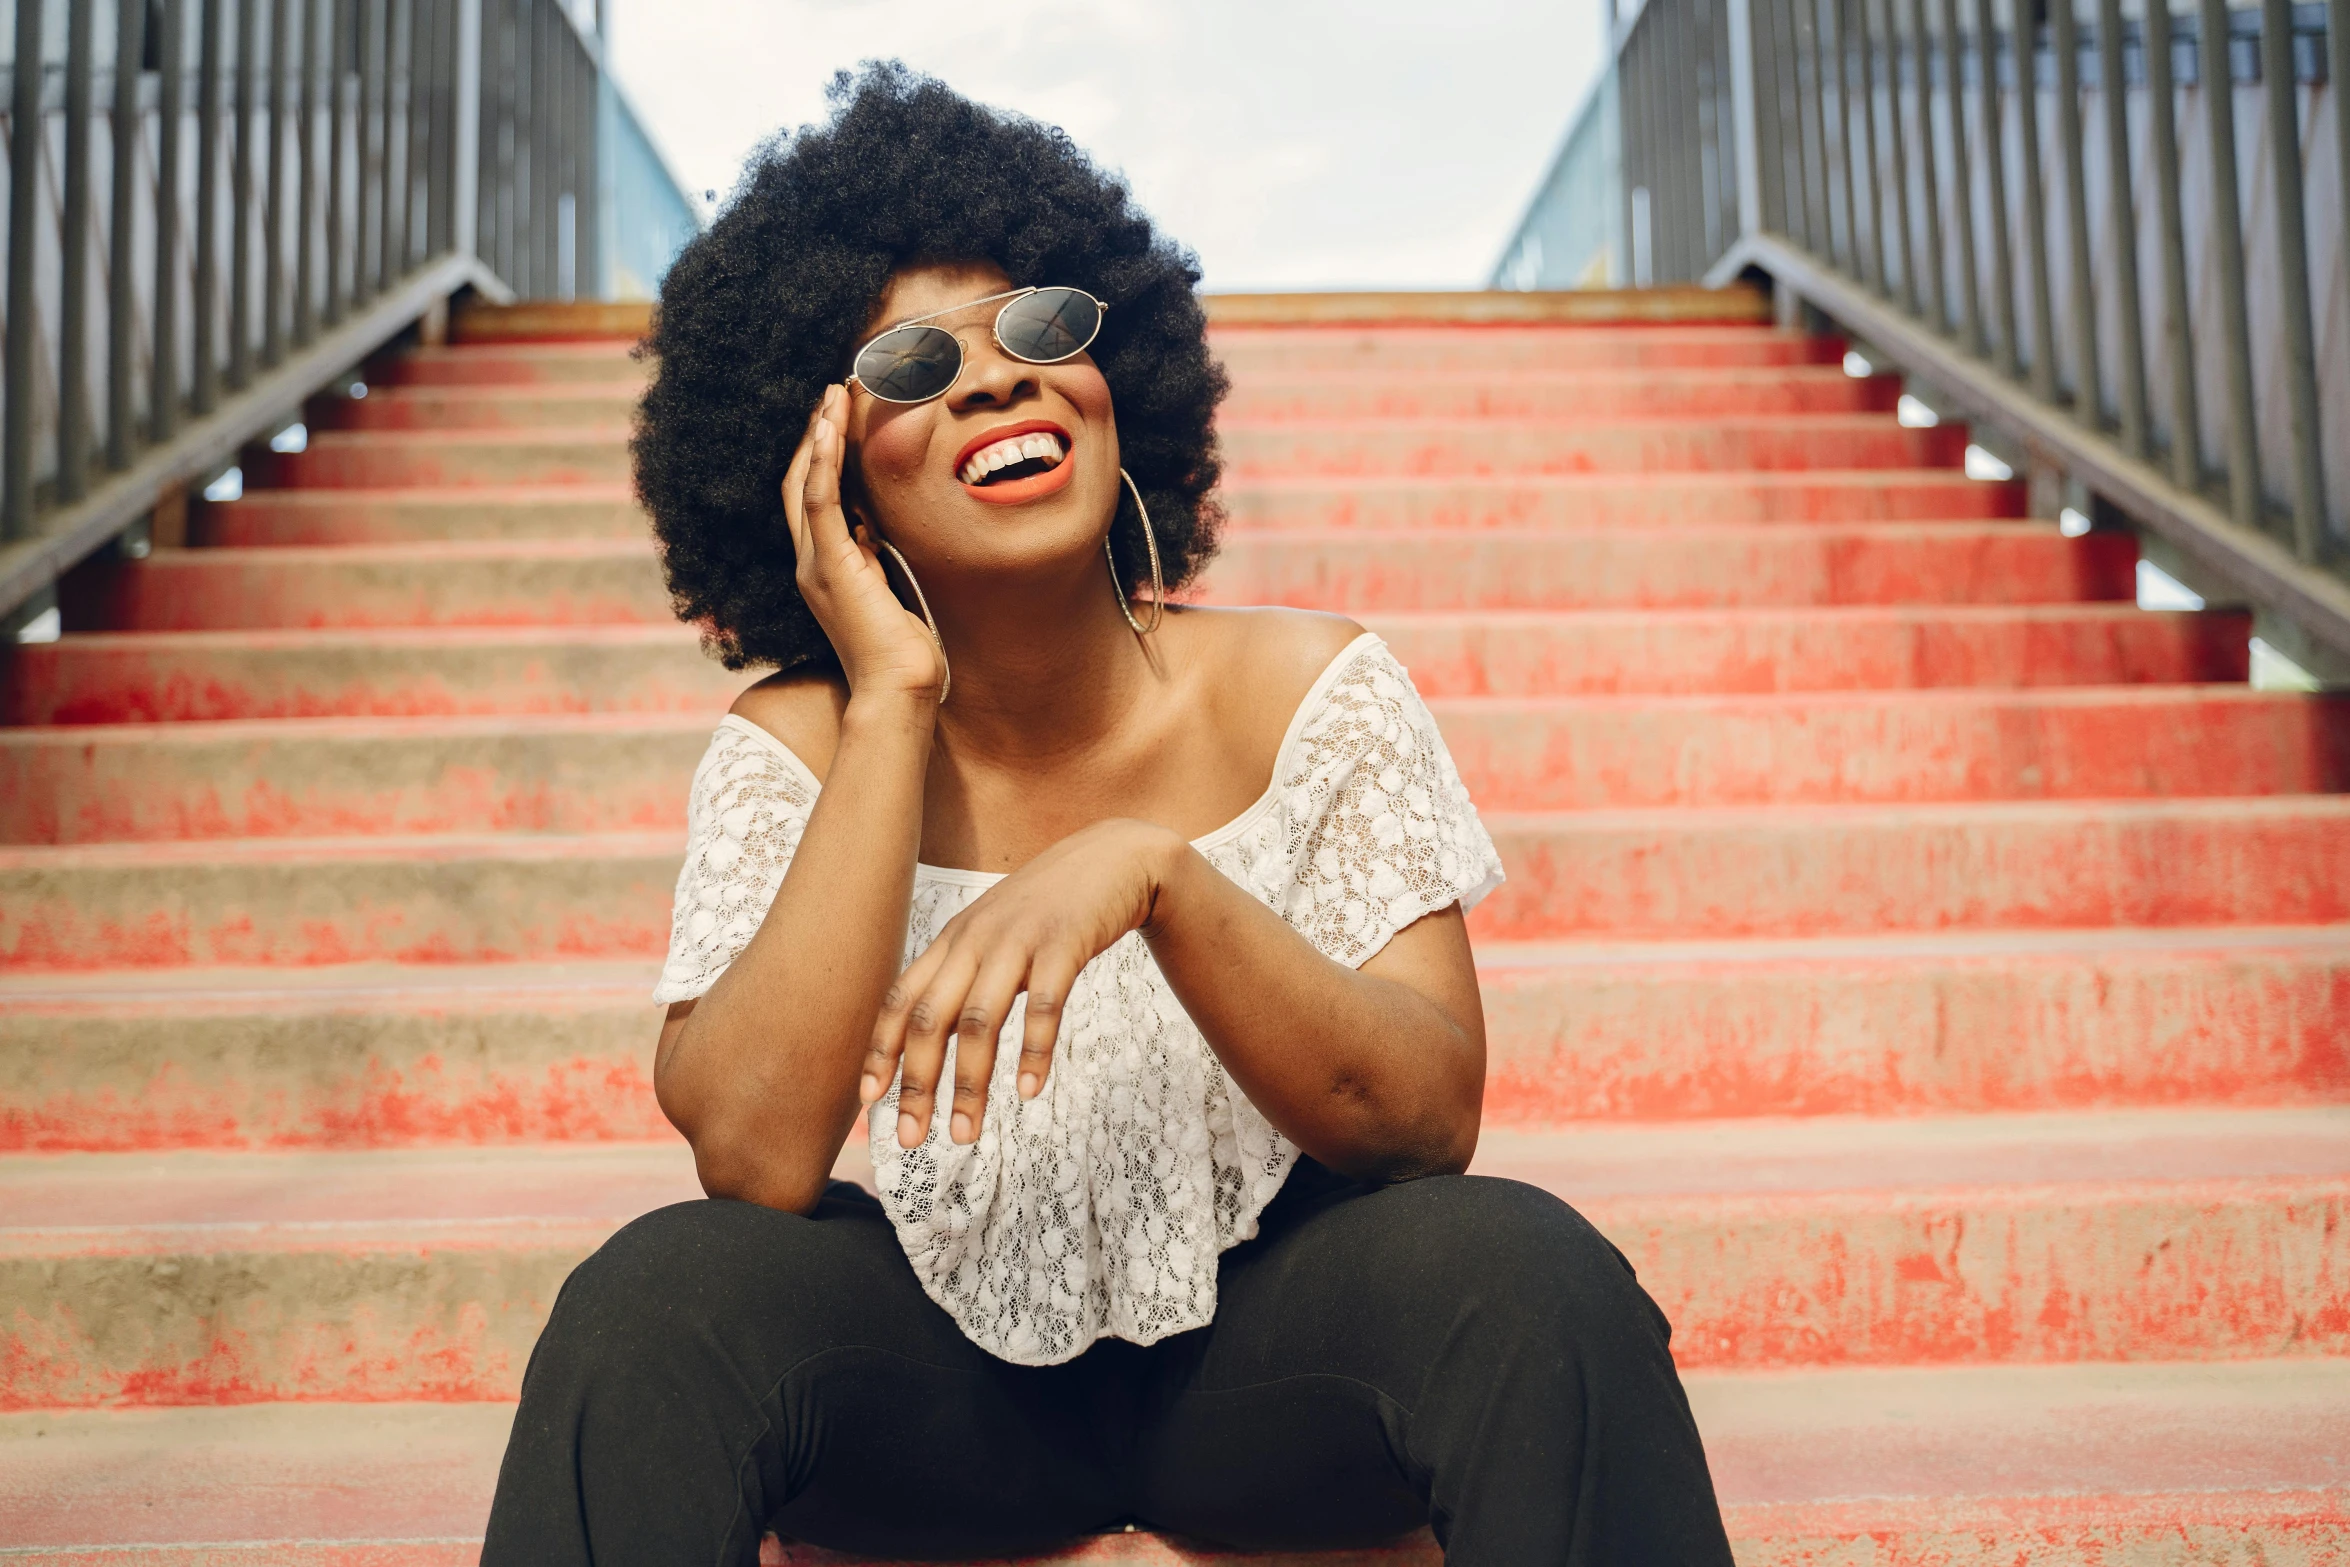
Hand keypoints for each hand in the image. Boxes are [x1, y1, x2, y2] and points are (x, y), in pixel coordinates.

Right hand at [780, 384, 945, 700]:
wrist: (898, 690)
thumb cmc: (905, 653)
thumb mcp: (892, 593)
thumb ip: (881, 560)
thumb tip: (884, 531)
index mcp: (825, 568)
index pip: (814, 498)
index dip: (821, 456)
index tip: (839, 420)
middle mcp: (811, 562)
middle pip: (798, 481)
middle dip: (814, 435)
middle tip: (831, 393)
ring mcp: (815, 563)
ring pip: (804, 482)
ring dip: (817, 435)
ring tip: (832, 395)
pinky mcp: (830, 566)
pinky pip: (818, 501)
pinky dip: (820, 462)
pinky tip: (827, 428)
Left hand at [863, 819, 1186, 1147]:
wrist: (1114, 859)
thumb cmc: (1049, 909)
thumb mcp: (995, 935)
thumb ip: (964, 977)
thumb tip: (930, 1037)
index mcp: (954, 941)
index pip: (902, 1000)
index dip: (880, 1050)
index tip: (867, 1100)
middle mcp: (976, 940)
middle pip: (931, 1019)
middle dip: (916, 1083)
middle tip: (908, 1139)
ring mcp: (1019, 941)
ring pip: (980, 1021)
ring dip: (969, 1083)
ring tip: (964, 1134)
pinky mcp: (1064, 944)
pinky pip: (1044, 1006)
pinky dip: (1033, 1052)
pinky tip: (1029, 1092)